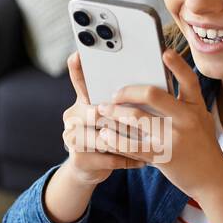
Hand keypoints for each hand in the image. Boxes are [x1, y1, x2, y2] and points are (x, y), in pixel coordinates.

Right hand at [60, 51, 142, 185]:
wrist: (89, 168)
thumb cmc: (110, 136)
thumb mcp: (114, 117)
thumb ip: (123, 102)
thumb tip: (149, 84)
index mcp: (81, 101)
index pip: (79, 81)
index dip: (77, 69)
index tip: (78, 54)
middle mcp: (72, 116)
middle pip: (97, 112)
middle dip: (124, 118)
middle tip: (147, 119)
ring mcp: (71, 138)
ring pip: (104, 136)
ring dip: (129, 141)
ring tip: (150, 142)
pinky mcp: (77, 159)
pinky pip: (107, 158)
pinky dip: (128, 159)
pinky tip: (143, 160)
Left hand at [99, 49, 222, 201]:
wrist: (212, 179)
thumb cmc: (203, 146)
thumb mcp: (201, 120)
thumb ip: (184, 105)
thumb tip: (158, 88)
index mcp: (196, 108)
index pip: (189, 80)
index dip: (178, 65)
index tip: (164, 53)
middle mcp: (186, 120)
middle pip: (153, 95)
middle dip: (128, 92)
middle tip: (114, 93)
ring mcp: (173, 139)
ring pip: (137, 119)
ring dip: (115, 113)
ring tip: (103, 110)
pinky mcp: (162, 157)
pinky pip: (133, 145)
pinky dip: (116, 138)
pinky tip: (105, 134)